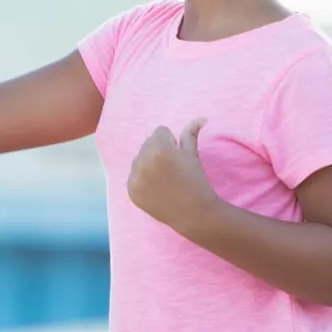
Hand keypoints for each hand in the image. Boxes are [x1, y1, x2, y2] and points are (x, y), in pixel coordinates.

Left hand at [127, 119, 217, 234]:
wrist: (194, 214)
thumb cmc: (196, 181)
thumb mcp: (193, 155)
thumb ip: (190, 133)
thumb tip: (201, 118)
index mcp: (159, 147)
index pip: (160, 131)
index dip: (172, 143)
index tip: (179, 157)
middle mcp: (143, 160)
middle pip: (147, 143)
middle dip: (158, 151)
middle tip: (172, 169)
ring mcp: (135, 176)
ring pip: (139, 158)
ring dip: (148, 163)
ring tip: (164, 178)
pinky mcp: (131, 190)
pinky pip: (133, 176)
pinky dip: (142, 180)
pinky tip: (156, 189)